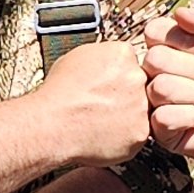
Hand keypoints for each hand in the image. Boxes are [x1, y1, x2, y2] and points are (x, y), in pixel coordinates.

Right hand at [26, 38, 153, 169]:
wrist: (51, 124)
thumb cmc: (58, 94)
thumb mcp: (77, 57)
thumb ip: (102, 56)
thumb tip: (107, 61)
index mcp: (122, 55)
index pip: (132, 62)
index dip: (120, 76)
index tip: (109, 85)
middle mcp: (136, 78)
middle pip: (142, 85)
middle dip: (127, 95)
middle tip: (106, 103)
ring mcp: (141, 106)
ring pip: (142, 111)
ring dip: (127, 116)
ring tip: (102, 120)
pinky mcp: (140, 132)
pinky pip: (137, 134)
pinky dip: (124, 137)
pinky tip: (105, 133)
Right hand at [142, 4, 193, 164]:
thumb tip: (180, 12)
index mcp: (166, 50)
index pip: (153, 31)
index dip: (183, 40)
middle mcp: (154, 75)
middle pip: (154, 59)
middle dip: (192, 69)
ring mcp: (154, 103)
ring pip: (160, 88)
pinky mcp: (160, 131)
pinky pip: (164, 117)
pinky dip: (191, 117)